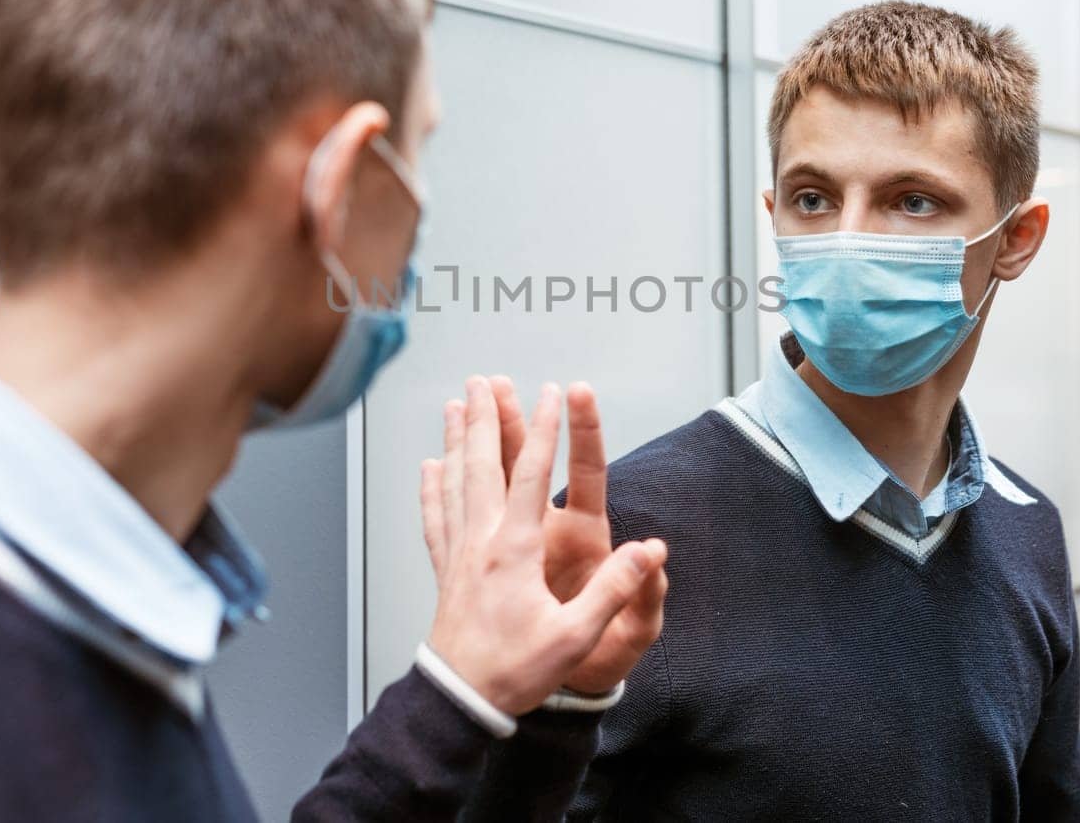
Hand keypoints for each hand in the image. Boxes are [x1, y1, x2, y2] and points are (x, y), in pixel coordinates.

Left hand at [419, 376, 667, 715]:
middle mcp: (482, 541)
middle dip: (487, 419)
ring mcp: (459, 553)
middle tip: (485, 380)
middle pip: (482, 465)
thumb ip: (614, 591)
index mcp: (515, 549)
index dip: (544, 430)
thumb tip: (651, 552)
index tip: (550, 394)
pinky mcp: (446, 570)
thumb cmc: (518, 671)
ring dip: (456, 440)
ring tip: (454, 405)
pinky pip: (435, 517)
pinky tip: (428, 468)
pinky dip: (431, 486)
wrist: (460, 700)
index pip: (530, 474)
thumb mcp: (576, 636)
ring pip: (454, 481)